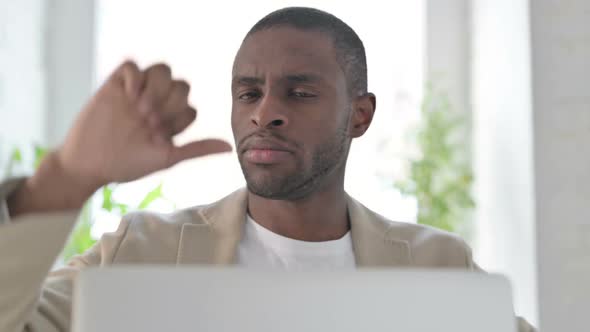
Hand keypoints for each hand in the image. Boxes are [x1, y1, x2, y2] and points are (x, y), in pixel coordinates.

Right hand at [58, 60, 231, 187]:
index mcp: (170, 121)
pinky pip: (131, 65)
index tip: (159, 135)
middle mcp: (157, 104)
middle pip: (180, 86)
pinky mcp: (115, 85)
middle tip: (148, 121)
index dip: (178, 119)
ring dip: (155, 88)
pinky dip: (133, 76)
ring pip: (161, 71)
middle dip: (168, 103)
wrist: (90, 164)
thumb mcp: (167, 158)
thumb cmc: (128, 164)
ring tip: (138, 108)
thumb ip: (198, 149)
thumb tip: (231, 148)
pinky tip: (127, 95)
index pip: (189, 108)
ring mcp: (137, 93)